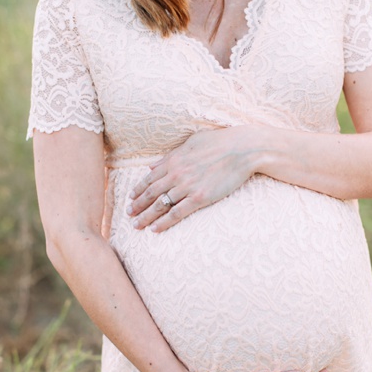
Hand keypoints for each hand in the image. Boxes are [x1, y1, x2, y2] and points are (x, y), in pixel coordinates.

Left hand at [126, 125, 268, 232]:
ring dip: (146, 216)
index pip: (150, 178)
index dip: (138, 190)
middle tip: (128, 215)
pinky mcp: (200, 197)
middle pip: (151, 193)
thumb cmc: (219, 142)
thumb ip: (170, 156)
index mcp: (174, 160)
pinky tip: (155, 229)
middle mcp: (177, 174)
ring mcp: (187, 186)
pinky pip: (177, 213)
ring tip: (136, 225)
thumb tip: (152, 165)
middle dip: (137, 205)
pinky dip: (164, 222)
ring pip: (160, 205)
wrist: (242, 149)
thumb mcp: (191, 143)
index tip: (130, 199)